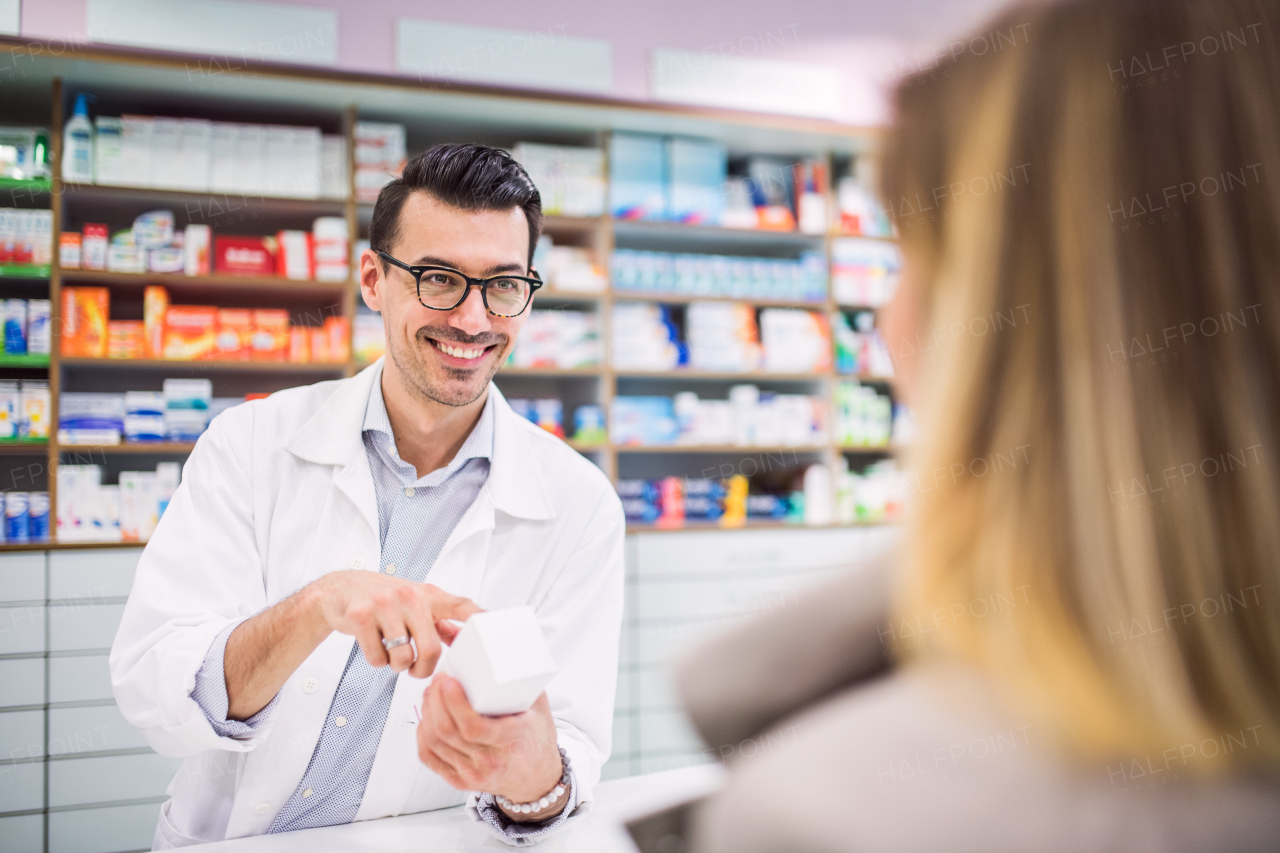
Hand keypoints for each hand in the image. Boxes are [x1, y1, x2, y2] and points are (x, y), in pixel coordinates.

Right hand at [312, 571, 480, 677]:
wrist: (341, 589)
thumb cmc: (384, 599)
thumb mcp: (416, 603)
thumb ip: (440, 621)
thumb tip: (465, 640)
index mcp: (428, 594)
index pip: (461, 606)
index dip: (478, 618)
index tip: (493, 628)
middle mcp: (410, 597)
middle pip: (431, 649)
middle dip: (424, 669)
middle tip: (416, 670)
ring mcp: (384, 605)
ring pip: (403, 658)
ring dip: (398, 666)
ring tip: (392, 654)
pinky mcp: (361, 617)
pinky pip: (377, 658)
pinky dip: (377, 662)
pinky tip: (375, 647)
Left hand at [417, 674, 561, 803]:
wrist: (538, 777)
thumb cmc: (537, 736)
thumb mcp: (538, 704)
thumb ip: (519, 676)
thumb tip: (500, 649)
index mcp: (511, 741)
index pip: (473, 727)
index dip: (453, 703)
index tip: (447, 681)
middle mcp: (491, 762)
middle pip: (447, 732)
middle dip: (434, 701)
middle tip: (436, 681)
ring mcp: (473, 775)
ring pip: (434, 743)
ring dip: (426, 714)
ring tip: (430, 694)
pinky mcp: (460, 781)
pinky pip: (429, 758)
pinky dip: (422, 734)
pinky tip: (426, 718)